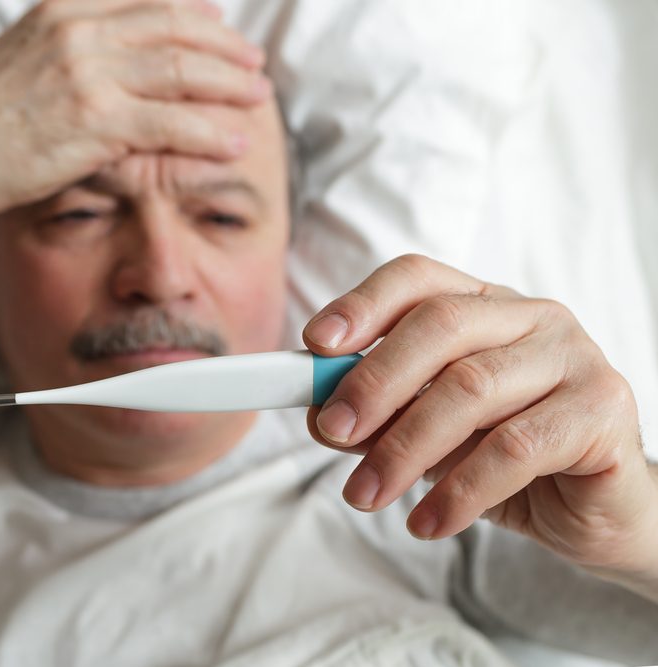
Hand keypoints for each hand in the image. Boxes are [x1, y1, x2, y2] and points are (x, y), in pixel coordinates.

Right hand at [0, 0, 269, 218]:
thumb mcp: (18, 51)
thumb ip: (64, 38)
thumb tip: (101, 40)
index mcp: (65, 9)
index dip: (194, 11)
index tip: (220, 26)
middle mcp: (81, 31)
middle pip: (176, 26)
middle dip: (224, 44)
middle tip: (253, 63)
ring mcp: (90, 74)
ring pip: (182, 70)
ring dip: (229, 84)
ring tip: (257, 97)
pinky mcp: (97, 121)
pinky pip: (171, 122)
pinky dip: (209, 132)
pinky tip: (234, 141)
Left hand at [302, 254, 657, 582]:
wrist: (595, 512)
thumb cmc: (506, 461)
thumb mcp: (430, 433)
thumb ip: (381, 416)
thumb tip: (320, 414)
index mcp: (482, 304)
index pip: (416, 279)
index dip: (362, 304)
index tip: (315, 345)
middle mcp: (531, 316)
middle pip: (439, 326)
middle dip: (374, 380)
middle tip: (330, 430)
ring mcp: (574, 356)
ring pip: (471, 388)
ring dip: (404, 448)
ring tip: (365, 494)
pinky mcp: (602, 410)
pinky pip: (515, 448)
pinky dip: (459, 490)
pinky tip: (426, 521)